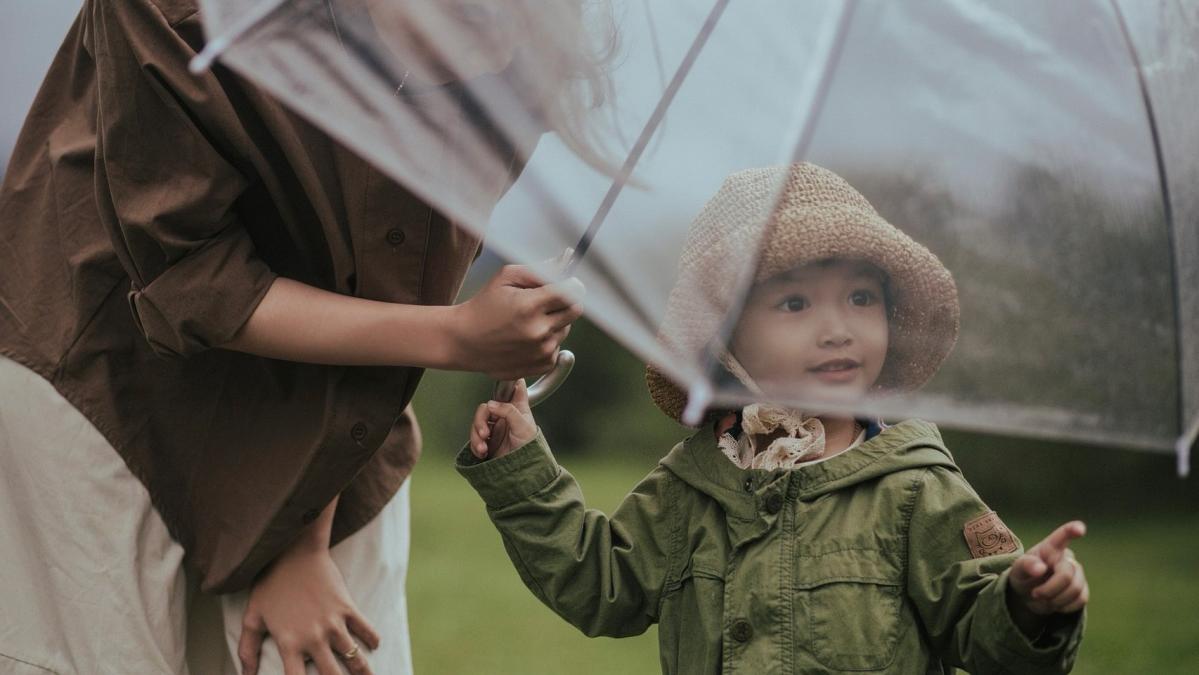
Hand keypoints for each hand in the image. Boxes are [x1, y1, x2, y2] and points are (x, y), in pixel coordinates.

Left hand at [238, 547, 380, 674]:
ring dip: (363, 672)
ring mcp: (333, 622)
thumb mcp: (253, 617)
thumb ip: (247, 650)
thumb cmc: (269, 584)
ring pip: (354, 657)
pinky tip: (373, 646)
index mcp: (289, 643)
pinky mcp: (347, 607)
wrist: (293, 551)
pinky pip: (365, 629)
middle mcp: (313, 637)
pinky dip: (372, 640)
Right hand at [447, 265, 583, 379]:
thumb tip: (567, 259)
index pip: (572, 291)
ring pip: (566, 328)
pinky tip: (527, 337)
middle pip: (575, 310)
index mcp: (530, 306)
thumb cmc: (484, 306)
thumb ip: (539, 269)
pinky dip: (548, 340)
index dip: (571, 284)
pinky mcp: (542, 364)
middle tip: (547, 300)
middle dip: (566, 301)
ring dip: (555, 322)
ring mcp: (541, 350)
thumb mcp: (506, 278)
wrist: (464, 341)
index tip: (566, 283)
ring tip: (529, 320)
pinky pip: (558, 347)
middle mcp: (539, 331)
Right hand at [470, 378, 537, 458]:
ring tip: (483, 448)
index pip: (513, 389)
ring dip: (476, 436)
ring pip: (477, 424)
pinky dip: (475, 446)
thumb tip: (491, 404)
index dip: (508, 383)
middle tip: (485, 433)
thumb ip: (508, 411)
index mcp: (516, 408)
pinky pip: (474, 439)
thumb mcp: (523, 426)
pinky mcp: (487, 442)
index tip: (504, 385)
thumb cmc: (531, 448)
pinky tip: (482, 453)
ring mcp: (495, 429)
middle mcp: (504, 416)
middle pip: (485, 409)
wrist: (525, 470)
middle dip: (480, 421)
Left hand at [1007, 521, 1088, 628]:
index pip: (1062, 536)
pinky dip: (1063, 607)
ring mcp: (1078, 573)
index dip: (1072, 531)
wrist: (1030, 595)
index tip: (1080, 528)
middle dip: (1049, 589)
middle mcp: (1067, 558)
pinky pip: (1080, 601)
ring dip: (1056, 599)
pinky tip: (1054, 603)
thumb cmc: (1024, 575)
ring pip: (1076, 589)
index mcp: (1050, 548)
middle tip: (1035, 594)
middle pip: (1067, 575)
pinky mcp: (1083, 590)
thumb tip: (1041, 568)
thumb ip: (1026, 566)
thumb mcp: (1017, 570)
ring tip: (1042, 598)